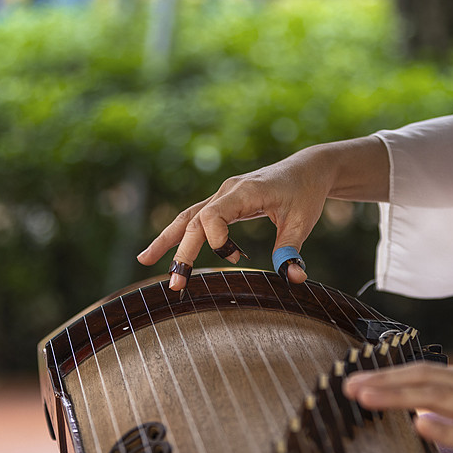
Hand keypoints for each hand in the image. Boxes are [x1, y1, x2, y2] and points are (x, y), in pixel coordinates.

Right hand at [137, 136, 389, 289]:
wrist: (307, 168)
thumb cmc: (305, 193)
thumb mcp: (303, 221)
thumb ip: (293, 249)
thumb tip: (293, 279)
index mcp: (245, 192)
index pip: (214, 214)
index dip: (216, 238)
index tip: (234, 256)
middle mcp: (227, 191)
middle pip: (194, 220)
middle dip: (181, 253)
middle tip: (175, 284)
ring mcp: (223, 196)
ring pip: (187, 217)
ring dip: (167, 239)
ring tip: (144, 260)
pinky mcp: (224, 202)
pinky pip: (196, 218)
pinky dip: (181, 234)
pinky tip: (170, 250)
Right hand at [344, 362, 452, 452]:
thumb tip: (415, 420)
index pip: (416, 390)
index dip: (383, 392)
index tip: (352, 392)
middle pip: (416, 375)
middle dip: (380, 378)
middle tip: (346, 383)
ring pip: (426, 373)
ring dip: (395, 377)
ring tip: (367, 381)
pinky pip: (438, 378)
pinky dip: (414, 380)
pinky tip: (410, 386)